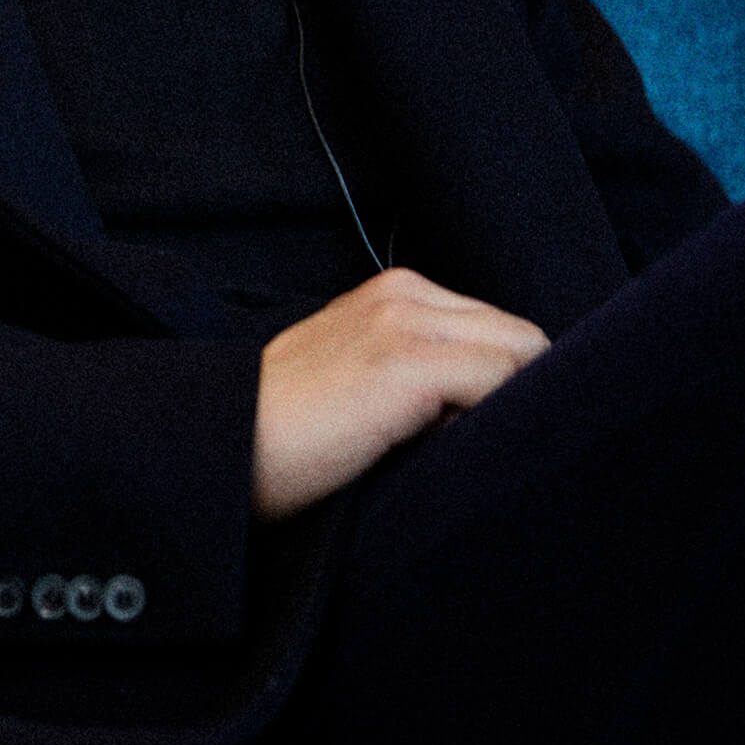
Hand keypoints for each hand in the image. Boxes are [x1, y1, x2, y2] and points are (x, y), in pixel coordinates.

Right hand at [251, 267, 546, 520]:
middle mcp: (405, 292)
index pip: (501, 331)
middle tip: (467, 447)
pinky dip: (493, 424)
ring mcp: (405, 321)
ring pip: (524, 357)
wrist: (221, 446)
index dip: (502, 387)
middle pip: (524, 339)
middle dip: (517, 395)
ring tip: (451, 450)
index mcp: (396, 291)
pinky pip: (503, 383)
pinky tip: (441, 452)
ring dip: (507, 409)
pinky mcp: (406, 360)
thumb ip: (421, 368)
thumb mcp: (361, 374)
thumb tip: (498, 406)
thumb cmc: (288, 434)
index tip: (467, 434)